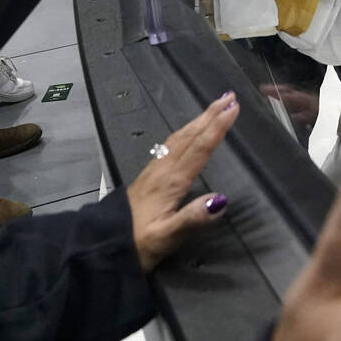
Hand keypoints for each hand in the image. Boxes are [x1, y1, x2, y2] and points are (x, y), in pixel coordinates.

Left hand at [126, 91, 239, 270]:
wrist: (106, 244)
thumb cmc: (140, 243)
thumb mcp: (167, 237)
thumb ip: (193, 218)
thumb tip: (221, 200)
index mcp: (171, 181)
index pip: (199, 148)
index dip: (217, 127)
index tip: (234, 108)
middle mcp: (163, 169)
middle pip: (190, 135)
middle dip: (210, 115)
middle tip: (229, 96)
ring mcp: (154, 170)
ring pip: (179, 137)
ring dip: (199, 120)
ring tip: (214, 107)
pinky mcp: (149, 175)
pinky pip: (171, 143)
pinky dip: (186, 131)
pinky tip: (188, 132)